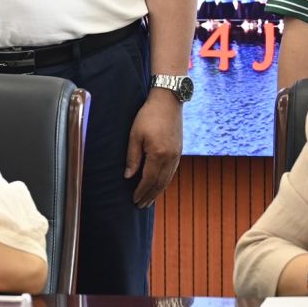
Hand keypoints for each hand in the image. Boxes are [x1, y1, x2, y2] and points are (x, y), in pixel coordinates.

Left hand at [126, 92, 183, 206]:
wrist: (168, 100)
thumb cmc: (148, 115)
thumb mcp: (135, 135)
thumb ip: (132, 157)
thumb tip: (128, 176)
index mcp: (158, 154)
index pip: (149, 180)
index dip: (141, 191)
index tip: (134, 200)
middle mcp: (170, 157)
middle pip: (159, 183)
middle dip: (149, 196)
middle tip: (140, 205)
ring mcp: (177, 155)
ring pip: (167, 179)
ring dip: (157, 191)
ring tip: (149, 200)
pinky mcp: (179, 150)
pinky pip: (172, 171)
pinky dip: (164, 181)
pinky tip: (159, 185)